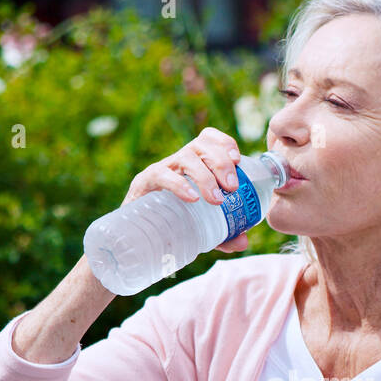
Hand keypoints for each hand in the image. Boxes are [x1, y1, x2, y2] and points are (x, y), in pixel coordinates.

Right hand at [123, 128, 247, 252]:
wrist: (137, 235)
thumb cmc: (173, 223)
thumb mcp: (203, 228)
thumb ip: (224, 234)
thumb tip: (243, 241)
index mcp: (194, 164)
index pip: (209, 138)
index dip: (224, 143)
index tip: (237, 160)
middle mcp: (179, 162)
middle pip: (201, 145)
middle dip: (220, 161)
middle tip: (232, 187)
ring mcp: (162, 170)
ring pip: (185, 156)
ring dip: (205, 175)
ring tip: (216, 200)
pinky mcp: (144, 182)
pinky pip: (161, 175)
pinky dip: (179, 184)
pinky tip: (192, 198)